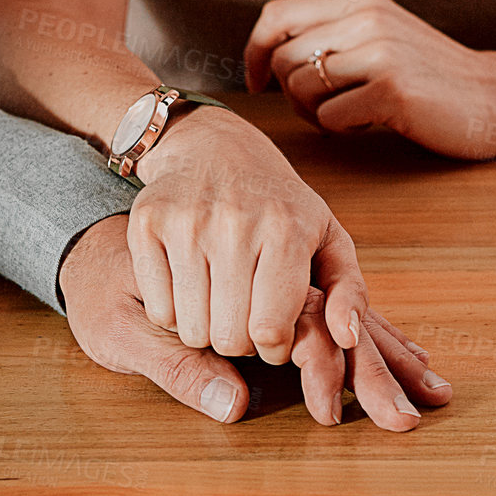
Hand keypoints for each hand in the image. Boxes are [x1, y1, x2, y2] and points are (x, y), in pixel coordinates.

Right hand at [60, 215, 451, 429]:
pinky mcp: (147, 223)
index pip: (270, 331)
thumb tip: (346, 338)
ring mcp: (186, 221)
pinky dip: (173, 314)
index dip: (272, 347)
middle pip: (229, 337)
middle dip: (239, 341)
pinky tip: (189, 290)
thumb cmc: (278, 204)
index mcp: (287, 230)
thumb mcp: (328, 238)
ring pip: (191, 329)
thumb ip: (348, 292)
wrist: (214, 147)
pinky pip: (158, 309)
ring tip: (218, 303)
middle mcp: (235, 223)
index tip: (272, 333)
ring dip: (206, 330)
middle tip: (242, 316)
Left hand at [244, 0, 495, 159]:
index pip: (277, 15)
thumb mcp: (382, 35)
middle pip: (283, 58)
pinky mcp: (391, 90)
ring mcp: (379, 52)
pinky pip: (330, 118)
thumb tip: (268, 56)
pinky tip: (375, 122)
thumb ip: (335, 34)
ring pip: (300, 88)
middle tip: (322, 109)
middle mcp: (366, 18)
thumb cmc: (432, 75)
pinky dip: (344, 130)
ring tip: (353, 114)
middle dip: (290, 94)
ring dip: (316, 114)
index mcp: (359, 1)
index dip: (254, 50)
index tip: (256, 80)